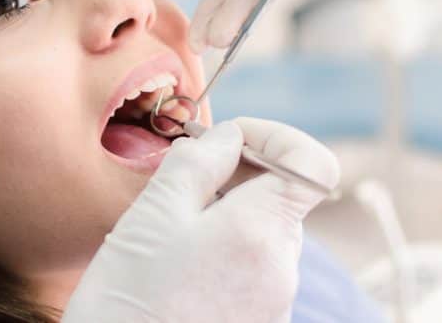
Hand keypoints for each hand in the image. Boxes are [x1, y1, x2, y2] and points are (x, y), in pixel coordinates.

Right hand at [61, 118, 338, 322]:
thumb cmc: (127, 300)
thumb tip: (229, 136)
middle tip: (180, 186)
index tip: (227, 142)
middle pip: (281, 200)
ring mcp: (275, 306)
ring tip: (170, 238)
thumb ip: (198, 163)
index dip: (275, 137)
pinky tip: (178, 273)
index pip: (313, 164)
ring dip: (225, 221)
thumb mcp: (152, 214)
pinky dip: (223, 257)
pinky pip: (252, 273)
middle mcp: (283, 271)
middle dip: (237, 180)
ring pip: (263, 236)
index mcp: (263, 231)